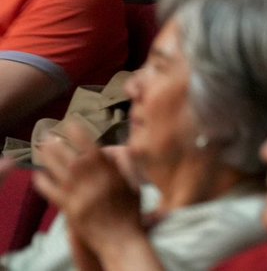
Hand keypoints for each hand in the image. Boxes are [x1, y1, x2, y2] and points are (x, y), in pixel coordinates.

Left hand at [34, 123, 143, 256]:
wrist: (120, 239)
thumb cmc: (130, 211)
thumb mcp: (134, 185)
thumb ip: (126, 165)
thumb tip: (116, 148)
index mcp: (110, 175)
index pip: (91, 149)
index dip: (79, 135)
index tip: (70, 123)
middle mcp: (93, 183)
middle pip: (71, 159)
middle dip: (59, 145)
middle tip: (49, 134)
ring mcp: (80, 197)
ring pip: (60, 174)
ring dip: (48, 159)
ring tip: (40, 148)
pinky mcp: (70, 210)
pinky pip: (53, 194)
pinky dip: (44, 184)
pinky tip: (37, 176)